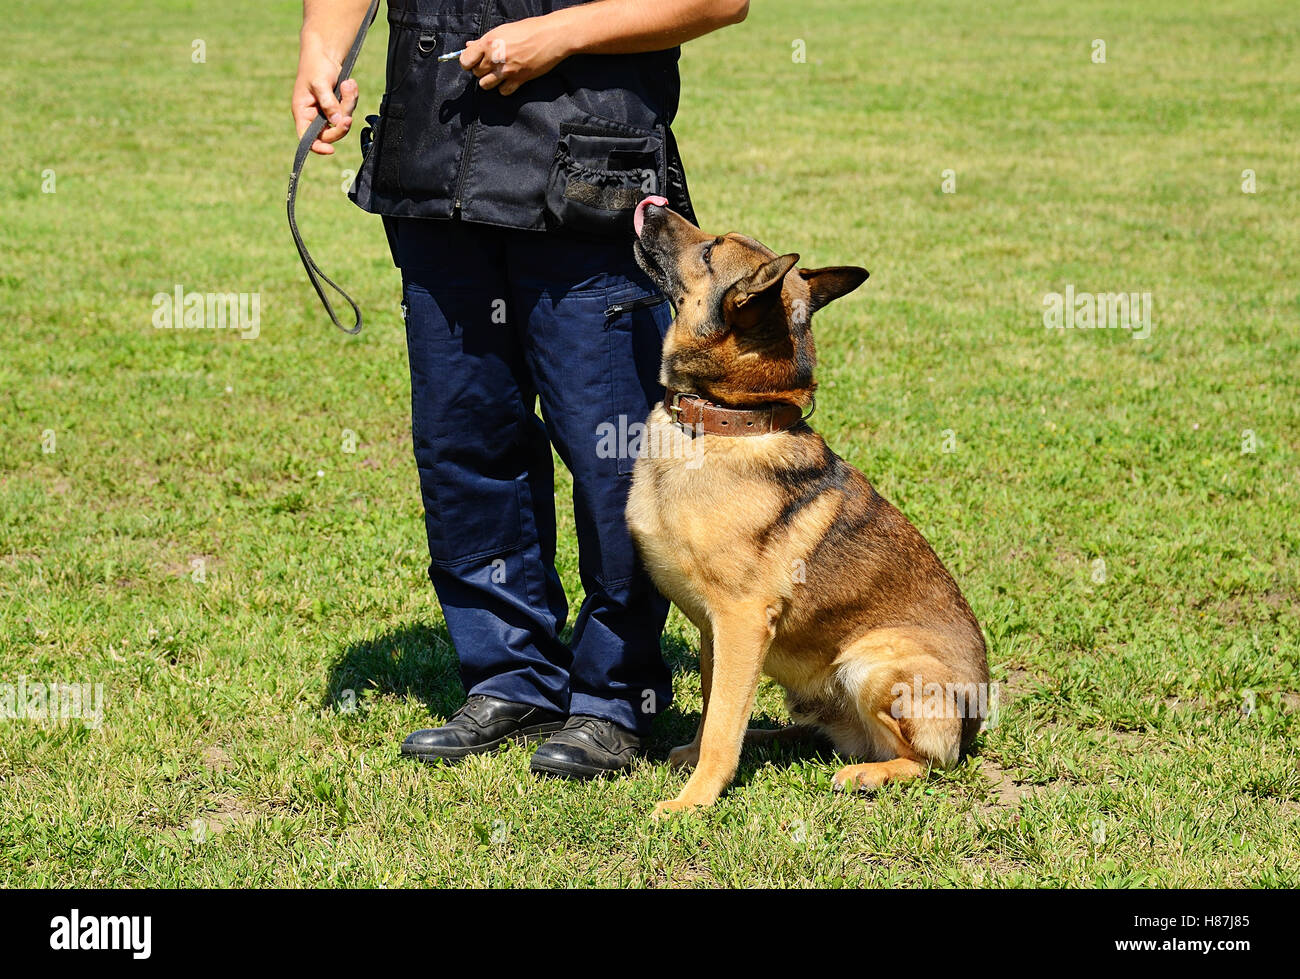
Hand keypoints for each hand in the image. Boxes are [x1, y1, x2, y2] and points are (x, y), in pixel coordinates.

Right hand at [291, 33, 359, 154]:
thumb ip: (328, 103)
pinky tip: (350, 83)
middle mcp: (314, 115)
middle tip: (349, 112)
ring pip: (343, 120)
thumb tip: (337, 122)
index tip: (331, 150)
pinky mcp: (337, 106)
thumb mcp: (320, 83)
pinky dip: (352, 97)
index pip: (307, 138)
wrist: (324, 52)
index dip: (318, 146)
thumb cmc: (316, 66)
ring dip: (349, 103)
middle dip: (342, 121)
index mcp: (302, 112)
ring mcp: (327, 112)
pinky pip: (349, 110)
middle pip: (331, 132)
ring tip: (348, 84)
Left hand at [459, 17, 570, 95]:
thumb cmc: (529, 30)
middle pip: (476, 73)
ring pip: (485, 85)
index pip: (465, 60)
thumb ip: (485, 41)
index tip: (471, 62)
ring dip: (489, 81)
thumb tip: (470, 46)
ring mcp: (506, 71)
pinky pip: (503, 92)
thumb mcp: (503, 30)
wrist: (552, 36)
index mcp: (489, 42)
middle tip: (490, 64)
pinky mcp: (519, 80)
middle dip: (480, 70)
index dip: (467, 62)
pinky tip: (509, 80)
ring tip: (497, 74)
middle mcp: (495, 58)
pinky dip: (504, 88)